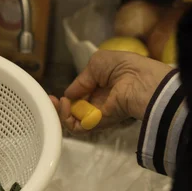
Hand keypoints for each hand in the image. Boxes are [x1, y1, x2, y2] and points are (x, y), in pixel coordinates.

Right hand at [49, 50, 173, 134]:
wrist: (140, 81)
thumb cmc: (123, 66)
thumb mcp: (97, 63)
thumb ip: (80, 80)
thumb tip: (68, 95)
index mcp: (100, 86)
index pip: (79, 96)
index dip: (67, 96)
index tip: (55, 95)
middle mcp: (98, 102)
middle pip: (74, 110)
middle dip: (59, 107)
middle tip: (51, 101)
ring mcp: (98, 114)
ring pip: (73, 121)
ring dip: (61, 113)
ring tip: (59, 103)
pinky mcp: (98, 124)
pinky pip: (78, 128)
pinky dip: (67, 119)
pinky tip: (66, 106)